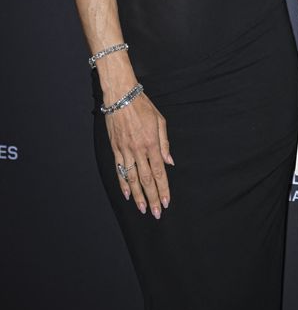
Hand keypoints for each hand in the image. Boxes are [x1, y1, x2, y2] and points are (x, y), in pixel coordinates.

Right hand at [106, 93, 173, 217]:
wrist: (121, 96)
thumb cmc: (143, 106)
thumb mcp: (160, 120)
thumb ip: (165, 143)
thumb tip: (170, 162)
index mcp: (152, 143)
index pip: (159, 172)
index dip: (163, 189)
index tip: (166, 202)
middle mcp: (138, 150)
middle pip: (146, 179)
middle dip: (152, 198)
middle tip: (156, 213)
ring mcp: (125, 150)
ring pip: (132, 178)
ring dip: (137, 196)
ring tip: (143, 209)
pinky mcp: (115, 148)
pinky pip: (119, 169)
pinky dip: (122, 183)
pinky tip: (126, 194)